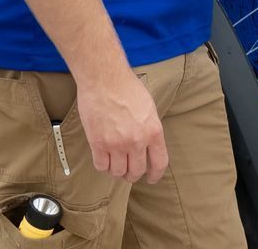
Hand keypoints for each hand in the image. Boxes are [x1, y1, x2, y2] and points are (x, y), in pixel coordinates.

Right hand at [75, 69, 168, 183]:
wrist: (104, 78)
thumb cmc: (126, 87)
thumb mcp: (148, 108)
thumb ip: (149, 129)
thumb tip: (148, 144)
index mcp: (153, 131)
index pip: (159, 163)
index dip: (155, 174)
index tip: (151, 178)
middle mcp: (136, 141)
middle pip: (136, 171)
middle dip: (133, 174)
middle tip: (129, 172)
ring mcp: (116, 144)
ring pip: (118, 172)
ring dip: (117, 171)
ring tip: (115, 164)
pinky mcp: (98, 143)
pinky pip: (101, 166)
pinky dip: (103, 166)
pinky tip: (103, 159)